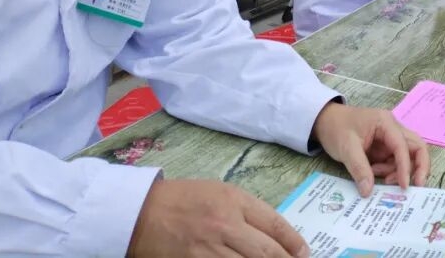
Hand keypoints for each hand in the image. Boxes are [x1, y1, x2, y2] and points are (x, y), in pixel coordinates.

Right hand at [128, 179, 308, 257]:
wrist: (140, 212)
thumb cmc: (184, 199)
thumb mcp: (220, 192)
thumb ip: (248, 211)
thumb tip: (275, 234)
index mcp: (235, 201)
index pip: (275, 225)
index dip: (294, 243)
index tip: (304, 253)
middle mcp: (226, 225)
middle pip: (267, 252)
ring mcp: (209, 249)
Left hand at [313, 103, 429, 196]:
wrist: (325, 122)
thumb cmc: (336, 128)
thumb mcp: (346, 148)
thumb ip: (359, 169)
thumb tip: (368, 191)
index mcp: (386, 123)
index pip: (403, 145)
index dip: (406, 166)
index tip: (404, 186)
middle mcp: (393, 129)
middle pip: (416, 147)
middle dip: (419, 167)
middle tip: (417, 186)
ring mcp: (390, 139)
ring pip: (407, 157)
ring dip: (398, 171)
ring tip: (379, 177)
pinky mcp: (385, 149)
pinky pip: (394, 162)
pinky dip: (389, 171)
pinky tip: (374, 173)